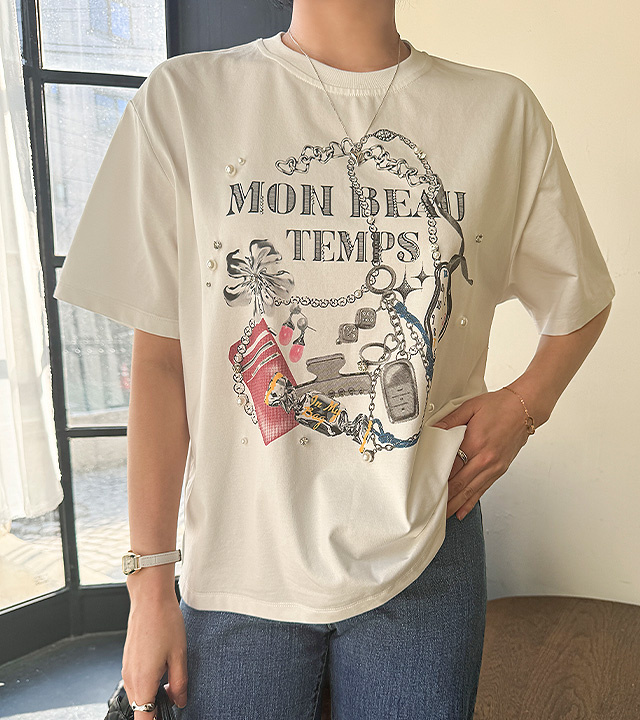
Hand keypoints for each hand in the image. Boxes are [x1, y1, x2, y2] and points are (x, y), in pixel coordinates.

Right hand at [122, 596, 187, 717]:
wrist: (150, 598)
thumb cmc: (165, 622)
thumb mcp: (179, 655)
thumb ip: (179, 684)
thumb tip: (180, 701)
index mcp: (142, 681)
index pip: (144, 718)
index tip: (168, 715)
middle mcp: (130, 678)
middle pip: (141, 708)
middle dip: (157, 707)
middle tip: (176, 696)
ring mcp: (127, 668)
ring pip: (138, 694)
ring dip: (153, 694)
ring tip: (171, 679)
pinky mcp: (128, 660)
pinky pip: (136, 680)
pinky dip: (148, 682)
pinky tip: (163, 667)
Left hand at [434, 388, 532, 520]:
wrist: (524, 408)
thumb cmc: (500, 406)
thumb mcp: (470, 407)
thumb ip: (450, 420)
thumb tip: (434, 430)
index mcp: (475, 442)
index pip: (451, 466)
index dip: (438, 478)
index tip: (425, 487)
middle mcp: (485, 459)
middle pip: (460, 484)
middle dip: (445, 498)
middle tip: (429, 508)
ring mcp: (494, 466)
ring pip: (471, 491)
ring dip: (456, 504)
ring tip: (443, 515)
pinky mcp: (500, 470)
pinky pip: (483, 489)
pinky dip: (471, 501)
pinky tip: (462, 511)